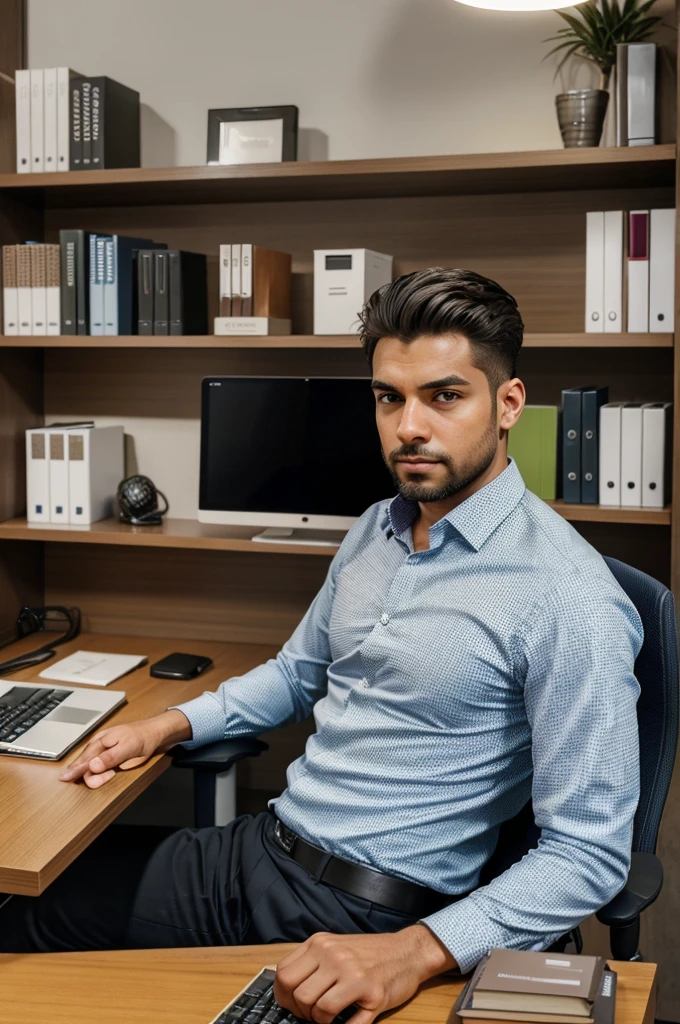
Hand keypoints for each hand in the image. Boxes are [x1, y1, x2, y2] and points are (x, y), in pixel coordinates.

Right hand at [58, 709, 190, 788]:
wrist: (155, 731)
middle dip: (89, 774)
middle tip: (102, 779)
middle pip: (86, 762)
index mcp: (103, 741)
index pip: (86, 759)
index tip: (64, 778)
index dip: (75, 770)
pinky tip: (103, 773)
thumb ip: (110, 758)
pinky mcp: (108, 749)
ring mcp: (103, 745)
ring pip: (92, 762)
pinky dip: (99, 769)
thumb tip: (92, 765)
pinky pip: (98, 760)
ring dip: (97, 773)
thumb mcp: (129, 748)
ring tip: (109, 775)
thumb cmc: (143, 738)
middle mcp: (100, 742)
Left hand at [274, 923, 456, 1023]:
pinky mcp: (373, 993)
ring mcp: (353, 974)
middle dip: (301, 1012)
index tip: (293, 1004)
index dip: (284, 997)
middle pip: (298, 995)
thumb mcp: (335, 946)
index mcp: (320, 943)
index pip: (284, 975)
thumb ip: (312, 962)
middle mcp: (334, 955)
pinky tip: (347, 1022)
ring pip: (318, 1010)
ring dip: (321, 1022)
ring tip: (330, 1017)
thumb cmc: (370, 953)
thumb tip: (286, 990)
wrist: (408, 951)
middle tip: (312, 1014)